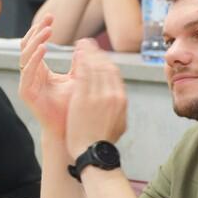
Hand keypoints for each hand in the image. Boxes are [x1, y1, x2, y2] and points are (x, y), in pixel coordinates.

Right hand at [18, 15, 75, 139]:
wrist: (70, 129)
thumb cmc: (72, 106)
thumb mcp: (77, 78)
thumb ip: (78, 62)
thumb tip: (84, 43)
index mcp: (40, 70)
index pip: (36, 43)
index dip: (42, 29)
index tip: (52, 17)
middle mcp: (31, 74)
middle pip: (28, 45)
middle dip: (37, 30)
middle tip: (48, 19)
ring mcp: (27, 83)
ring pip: (25, 55)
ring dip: (36, 41)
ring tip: (47, 31)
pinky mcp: (26, 92)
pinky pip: (27, 71)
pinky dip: (34, 58)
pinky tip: (43, 48)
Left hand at [64, 40, 126, 158]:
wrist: (93, 154)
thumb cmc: (102, 141)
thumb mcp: (119, 124)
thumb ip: (119, 109)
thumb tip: (120, 100)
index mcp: (121, 99)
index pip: (114, 73)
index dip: (105, 61)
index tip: (97, 55)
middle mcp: (112, 94)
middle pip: (105, 66)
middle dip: (96, 52)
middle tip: (88, 43)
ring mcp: (98, 95)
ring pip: (94, 67)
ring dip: (88, 53)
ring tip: (81, 44)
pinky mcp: (83, 98)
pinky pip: (83, 74)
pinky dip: (80, 62)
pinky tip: (75, 54)